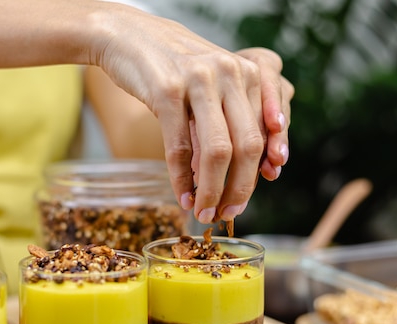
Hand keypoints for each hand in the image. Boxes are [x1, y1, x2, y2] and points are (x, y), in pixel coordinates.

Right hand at [94, 6, 292, 223]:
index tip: (265, 184)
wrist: (129, 36)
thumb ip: (232, 118)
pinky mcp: (166, 92)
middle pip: (248, 145)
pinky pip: (179, 148)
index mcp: (247, 73)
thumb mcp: (213, 84)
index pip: (266, 128)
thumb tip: (246, 173)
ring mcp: (198, 82)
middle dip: (241, 188)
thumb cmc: (175, 67)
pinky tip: (183, 196)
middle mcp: (229, 74)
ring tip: (205, 212)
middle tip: (231, 212)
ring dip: (212, 191)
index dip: (267, 161)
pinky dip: (182, 180)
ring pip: (217, 152)